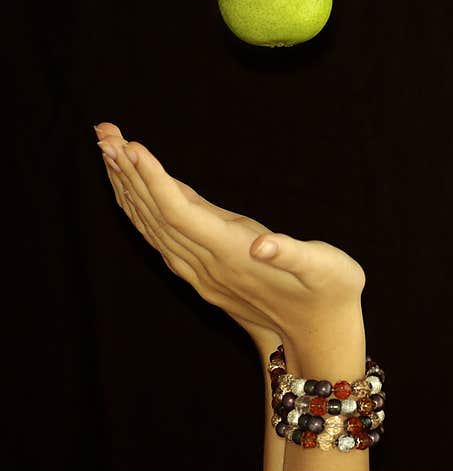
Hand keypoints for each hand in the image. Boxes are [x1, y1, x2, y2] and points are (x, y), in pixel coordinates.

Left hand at [94, 123, 365, 367]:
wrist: (321, 337)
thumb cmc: (332, 294)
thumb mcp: (327, 269)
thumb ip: (293, 254)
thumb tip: (262, 243)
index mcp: (235, 255)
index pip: (181, 214)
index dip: (155, 181)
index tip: (132, 147)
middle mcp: (210, 266)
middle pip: (156, 216)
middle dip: (127, 173)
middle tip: (104, 132)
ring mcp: (204, 273)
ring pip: (153, 228)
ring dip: (128, 190)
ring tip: (108, 152)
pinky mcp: (206, 275)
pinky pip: (163, 240)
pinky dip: (143, 212)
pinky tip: (134, 193)